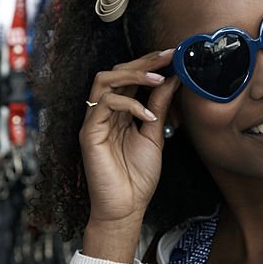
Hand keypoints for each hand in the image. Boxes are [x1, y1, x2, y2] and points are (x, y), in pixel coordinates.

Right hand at [80, 49, 179, 261]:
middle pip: (115, 72)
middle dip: (142, 61)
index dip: (149, 63)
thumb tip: (171, 78)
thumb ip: (159, 106)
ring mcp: (94, 121)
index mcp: (119, 112)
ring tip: (157, 79)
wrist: (126, 208)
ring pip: (104, 80)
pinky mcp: (88, 133)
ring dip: (133, 76)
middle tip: (168, 55)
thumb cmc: (138, 177)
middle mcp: (104, 112)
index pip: (129, 78)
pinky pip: (105, 105)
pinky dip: (129, 105)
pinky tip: (148, 116)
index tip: (174, 55)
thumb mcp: (155, 135)